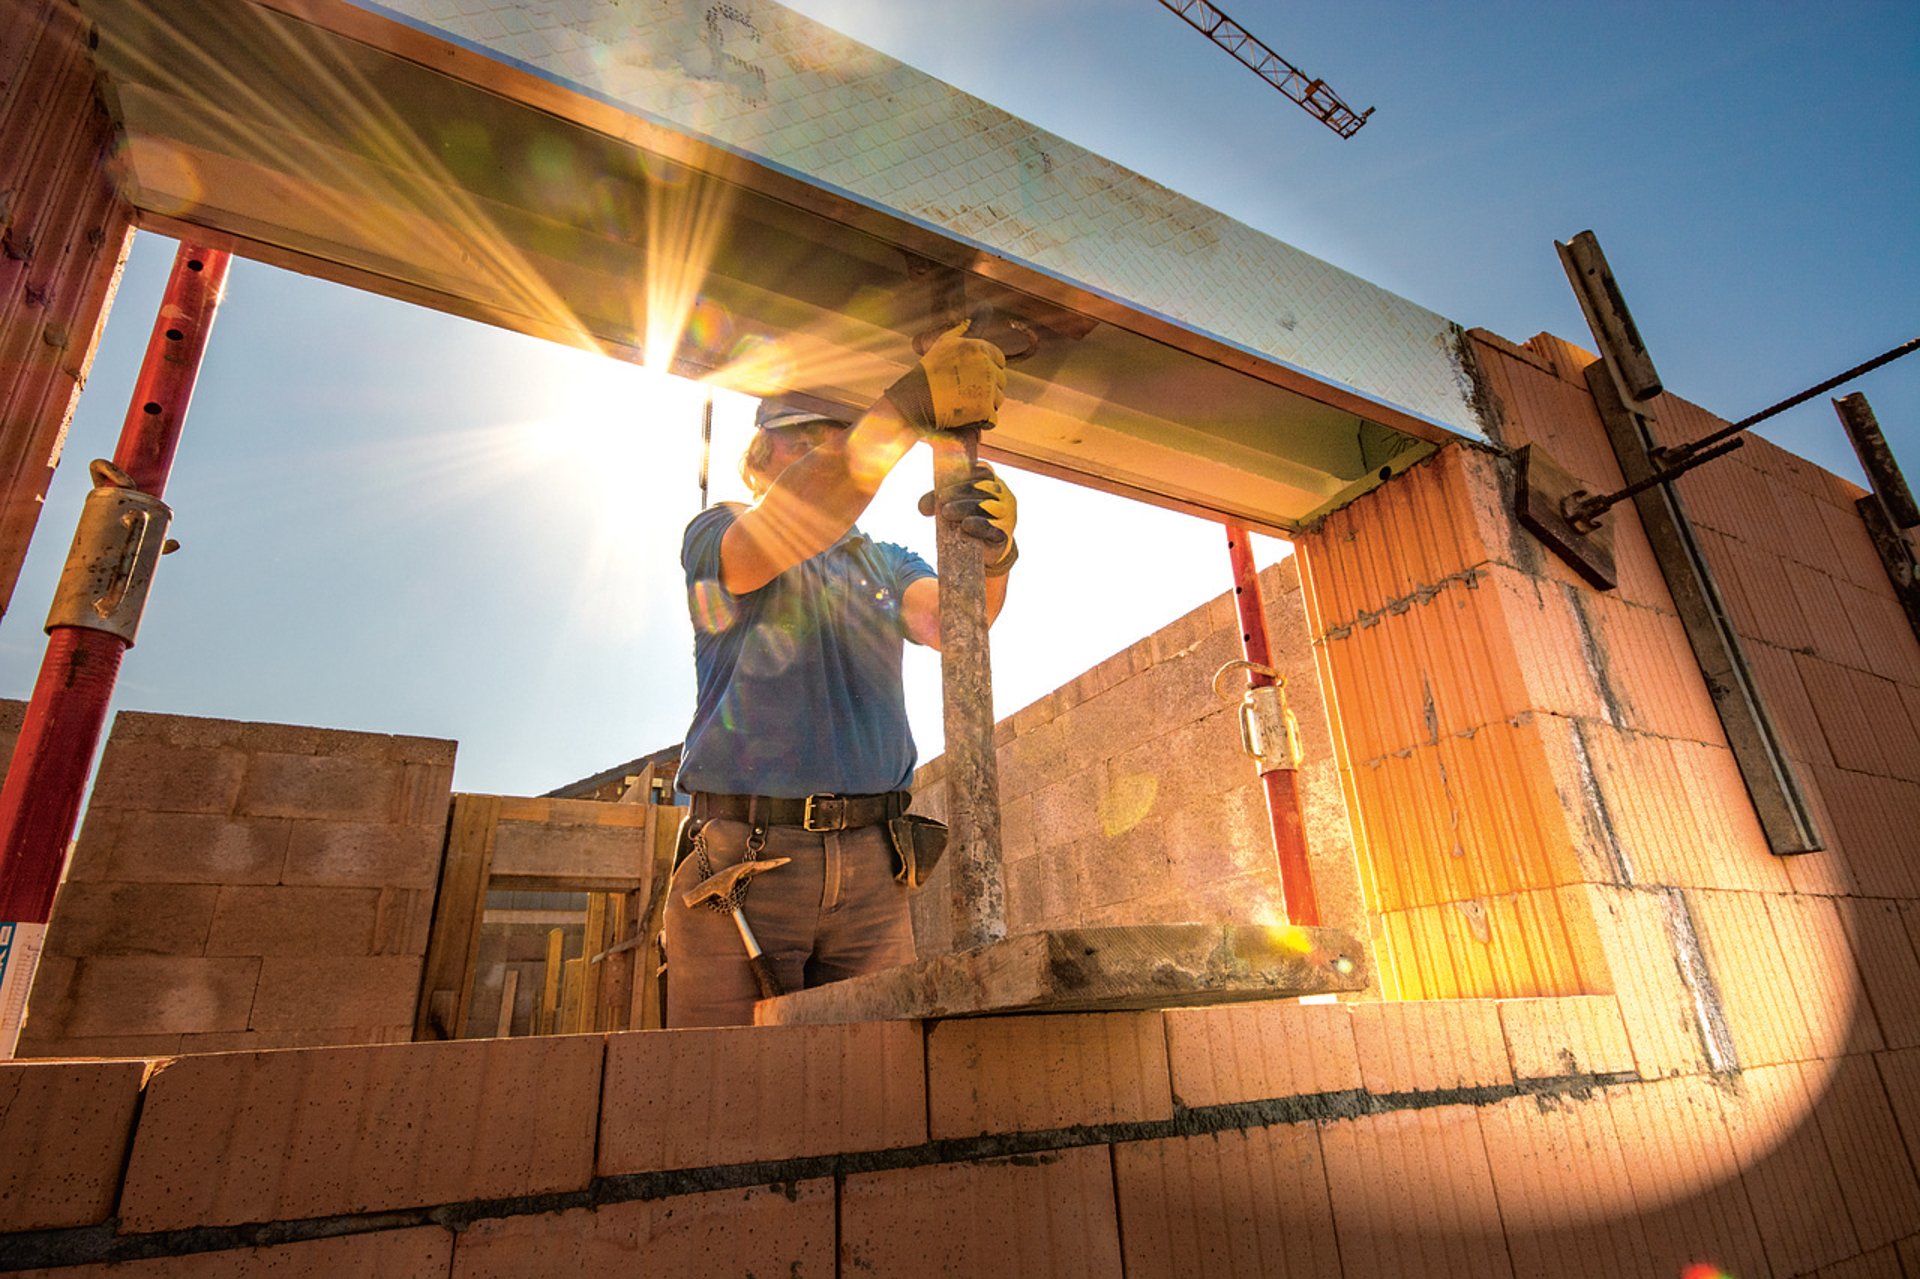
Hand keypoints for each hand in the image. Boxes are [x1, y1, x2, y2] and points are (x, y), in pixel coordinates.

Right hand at [884, 320, 1007, 430]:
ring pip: (998, 400)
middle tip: (964, 392)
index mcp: (980, 348)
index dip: (987, 370)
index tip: (972, 377)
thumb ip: (963, 329)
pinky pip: (992, 418)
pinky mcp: (985, 410)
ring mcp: (987, 389)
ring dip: (984, 404)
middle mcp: (987, 367)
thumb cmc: (927, 372)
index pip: (999, 360)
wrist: (914, 400)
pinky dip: (981, 420)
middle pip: (1000, 381)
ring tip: (962, 403)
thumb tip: (978, 312)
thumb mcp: (944, 343)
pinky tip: (965, 416)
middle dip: (986, 387)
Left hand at [919, 463, 1018, 573]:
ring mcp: (1006, 514)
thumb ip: (938, 500)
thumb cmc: (969, 519)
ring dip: (965, 507)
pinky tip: (966, 525)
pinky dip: (980, 525)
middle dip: (959, 491)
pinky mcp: (1004, 534)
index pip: (982, 471)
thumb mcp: (953, 505)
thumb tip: (922, 507)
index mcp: (992, 482)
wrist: (986, 550)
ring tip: (946, 512)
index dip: (964, 473)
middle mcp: (1003, 495)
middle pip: (982, 487)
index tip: (946, 478)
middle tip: (941, 498)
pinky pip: (993, 528)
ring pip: (987, 505)